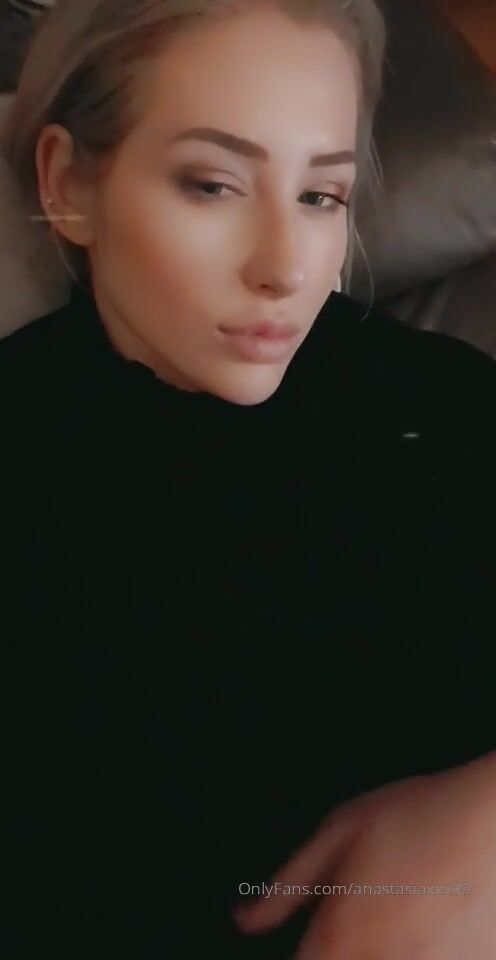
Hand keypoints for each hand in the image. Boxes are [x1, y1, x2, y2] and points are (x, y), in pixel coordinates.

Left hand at [233, 752, 495, 958]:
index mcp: (342, 938)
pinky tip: (435, 920)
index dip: (304, 955)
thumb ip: (289, 885)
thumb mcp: (341, 830)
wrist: (493, 817)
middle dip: (346, 948)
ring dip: (388, 947)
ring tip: (407, 907)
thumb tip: (248, 919)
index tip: (312, 943)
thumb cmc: (423, 814)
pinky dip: (429, 947)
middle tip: (369, 909)